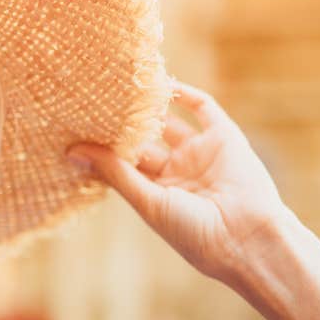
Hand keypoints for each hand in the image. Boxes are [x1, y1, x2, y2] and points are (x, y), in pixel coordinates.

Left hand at [64, 80, 291, 284]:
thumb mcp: (147, 201)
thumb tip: (72, 151)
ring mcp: (200, 154)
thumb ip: (114, 172)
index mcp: (156, 193)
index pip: (124, 164)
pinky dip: (184, 93)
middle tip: (94, 100)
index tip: (76, 127)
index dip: (103, 147)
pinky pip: (202, 108)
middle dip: (123, 125)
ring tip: (123, 85)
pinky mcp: (224, 137)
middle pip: (144, 141)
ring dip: (150, 106)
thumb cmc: (192, 231)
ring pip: (170, 122)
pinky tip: (162, 82)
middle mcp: (177, 172)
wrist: (247, 237)